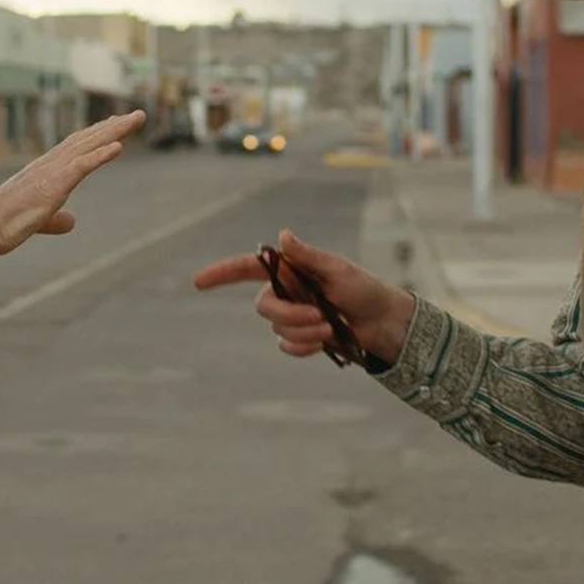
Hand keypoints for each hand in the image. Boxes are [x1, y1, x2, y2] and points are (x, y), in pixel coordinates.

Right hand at [0, 110, 144, 255]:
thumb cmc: (5, 224)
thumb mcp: (39, 221)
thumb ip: (56, 220)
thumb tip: (72, 222)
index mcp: (46, 171)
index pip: (76, 147)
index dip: (97, 135)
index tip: (115, 125)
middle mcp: (50, 164)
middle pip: (87, 139)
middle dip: (113, 127)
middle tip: (136, 115)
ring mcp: (51, 172)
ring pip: (88, 145)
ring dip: (114, 132)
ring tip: (136, 120)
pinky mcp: (52, 185)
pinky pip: (81, 166)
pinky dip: (100, 155)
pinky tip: (119, 147)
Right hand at [192, 229, 416, 363]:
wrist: (385, 323)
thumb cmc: (365, 289)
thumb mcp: (337, 269)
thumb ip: (307, 256)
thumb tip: (281, 236)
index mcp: (291, 269)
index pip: (247, 269)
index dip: (222, 273)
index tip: (199, 282)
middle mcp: (287, 291)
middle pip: (262, 307)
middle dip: (288, 316)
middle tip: (319, 318)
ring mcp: (294, 315)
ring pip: (277, 330)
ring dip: (303, 332)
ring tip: (330, 328)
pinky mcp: (302, 338)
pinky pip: (288, 347)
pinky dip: (304, 347)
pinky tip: (325, 342)